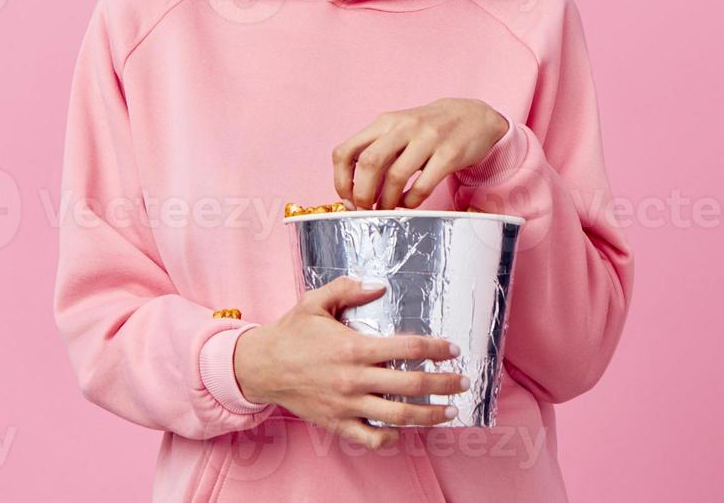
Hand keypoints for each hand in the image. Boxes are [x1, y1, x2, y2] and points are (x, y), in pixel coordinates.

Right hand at [233, 277, 469, 449]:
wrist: (260, 367)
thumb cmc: (291, 333)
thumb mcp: (316, 301)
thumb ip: (348, 288)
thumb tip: (378, 285)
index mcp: (353, 348)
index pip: (407, 349)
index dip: (435, 349)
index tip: (453, 349)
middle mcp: (354, 379)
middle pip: (411, 386)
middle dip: (444, 384)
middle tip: (464, 382)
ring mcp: (346, 405)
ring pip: (397, 416)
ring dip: (429, 415)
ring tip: (449, 411)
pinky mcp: (335, 423)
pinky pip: (369, 438)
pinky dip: (390, 439)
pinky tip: (404, 431)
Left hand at [331, 98, 507, 209]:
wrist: (474, 115)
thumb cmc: (429, 128)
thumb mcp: (399, 130)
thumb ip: (377, 151)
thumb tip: (354, 189)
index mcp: (385, 122)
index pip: (346, 151)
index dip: (340, 180)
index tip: (348, 197)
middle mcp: (404, 127)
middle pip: (368, 163)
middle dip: (362, 194)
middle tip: (365, 208)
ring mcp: (429, 139)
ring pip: (396, 175)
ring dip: (386, 200)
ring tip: (387, 208)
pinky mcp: (450, 154)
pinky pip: (423, 185)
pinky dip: (411, 200)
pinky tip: (410, 202)